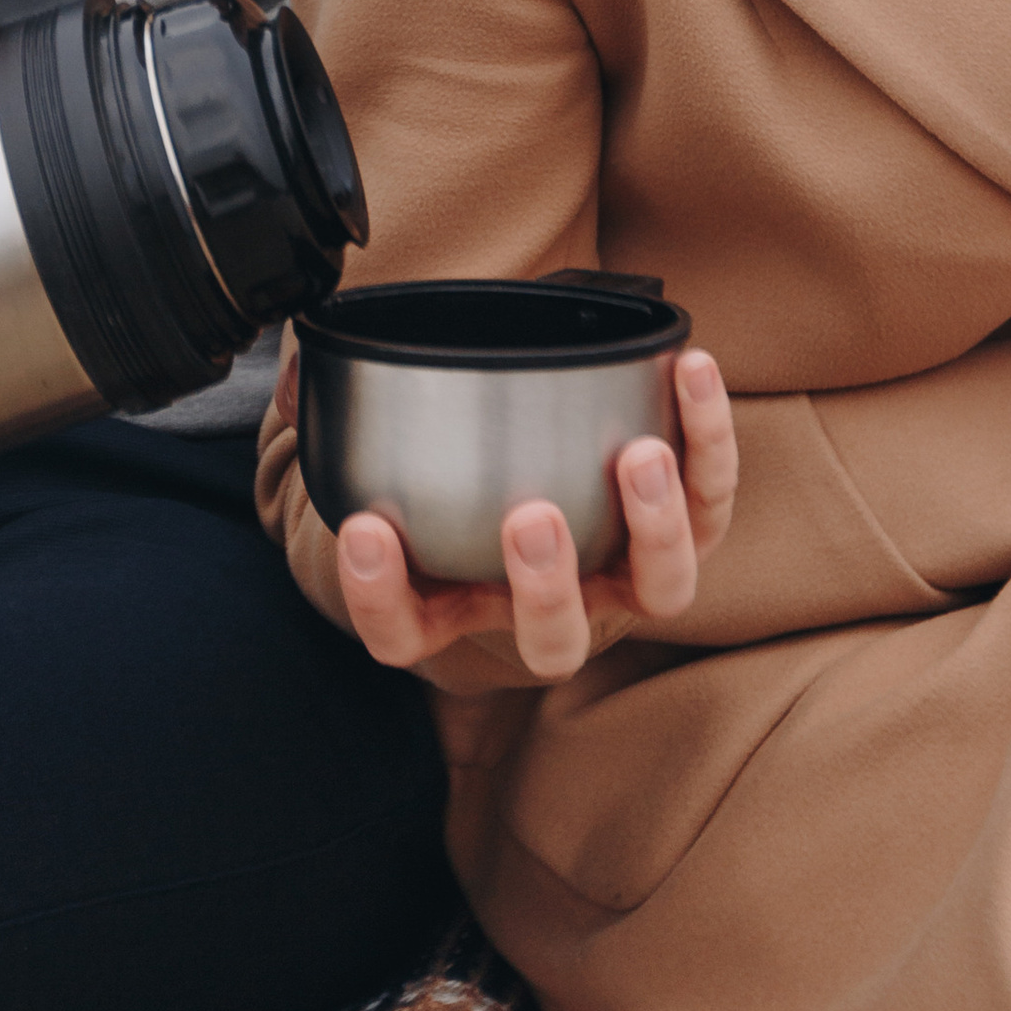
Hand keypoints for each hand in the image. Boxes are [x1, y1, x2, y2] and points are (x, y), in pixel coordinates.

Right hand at [328, 347, 737, 682]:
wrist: (546, 446)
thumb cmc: (460, 461)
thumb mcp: (394, 448)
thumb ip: (339, 413)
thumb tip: (297, 374)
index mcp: (462, 598)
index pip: (408, 630)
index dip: (380, 596)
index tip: (367, 530)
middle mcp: (547, 604)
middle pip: (553, 640)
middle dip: (546, 586)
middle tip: (530, 517)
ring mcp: (624, 574)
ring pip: (658, 589)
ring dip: (652, 528)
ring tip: (636, 456)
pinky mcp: (688, 525)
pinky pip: (714, 497)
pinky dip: (709, 438)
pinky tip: (692, 369)